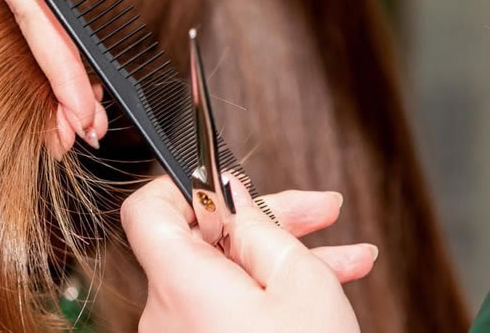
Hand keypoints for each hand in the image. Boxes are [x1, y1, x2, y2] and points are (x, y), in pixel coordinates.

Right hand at [0, 0, 354, 151]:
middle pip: (13, 22)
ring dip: (48, 75)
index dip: (52, 58)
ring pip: (17, 26)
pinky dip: (50, 50)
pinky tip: (72, 81)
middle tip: (81, 129)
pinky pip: (28, 12)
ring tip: (79, 121)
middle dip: (49, 81)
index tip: (80, 102)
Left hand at [121, 176, 376, 331]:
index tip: (230, 182)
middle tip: (319, 210)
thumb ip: (259, 225)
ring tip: (345, 255)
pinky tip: (325, 284)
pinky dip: (266, 293)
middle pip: (202, 238)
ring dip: (280, 258)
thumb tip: (233, 195)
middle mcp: (167, 311)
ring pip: (224, 274)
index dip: (185, 185)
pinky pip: (225, 307)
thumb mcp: (300, 281)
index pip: (147, 211)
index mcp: (181, 282)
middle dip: (263, 220)